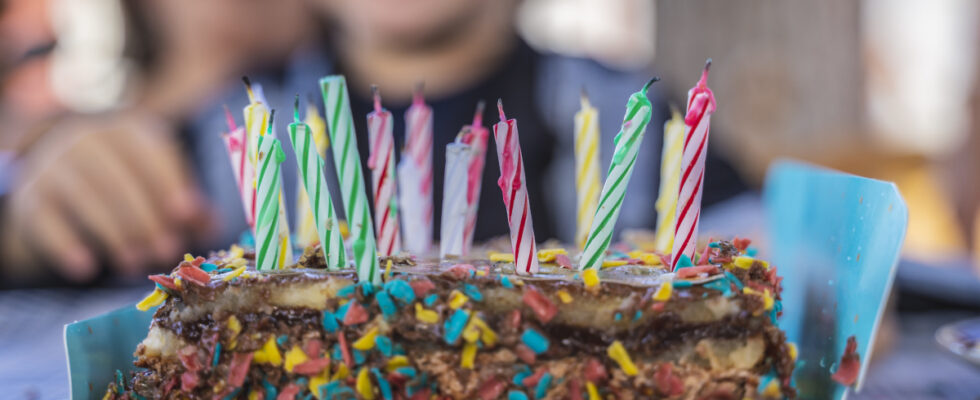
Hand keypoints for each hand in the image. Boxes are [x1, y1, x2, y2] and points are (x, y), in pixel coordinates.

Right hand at [1, 112, 209, 282]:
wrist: (60, 183)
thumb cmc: (128, 186)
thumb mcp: (159, 187)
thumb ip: (188, 206)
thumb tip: (212, 227)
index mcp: (129, 132)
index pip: (150, 152)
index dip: (170, 183)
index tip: (186, 214)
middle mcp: (88, 140)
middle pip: (118, 177)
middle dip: (145, 217)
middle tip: (166, 250)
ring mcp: (54, 165)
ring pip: (85, 197)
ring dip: (114, 234)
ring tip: (137, 264)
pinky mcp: (31, 197)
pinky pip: (47, 220)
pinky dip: (67, 244)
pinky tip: (86, 268)